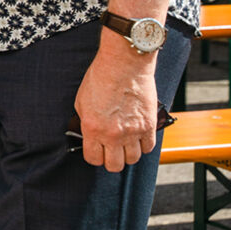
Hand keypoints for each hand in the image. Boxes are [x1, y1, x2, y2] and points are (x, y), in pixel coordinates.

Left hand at [73, 41, 159, 172]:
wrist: (124, 64)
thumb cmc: (101, 78)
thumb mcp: (81, 101)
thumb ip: (86, 122)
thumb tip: (89, 134)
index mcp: (92, 128)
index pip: (93, 159)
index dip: (94, 156)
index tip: (96, 151)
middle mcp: (112, 134)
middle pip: (114, 165)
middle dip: (111, 159)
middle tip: (111, 149)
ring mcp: (132, 132)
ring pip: (132, 159)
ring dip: (128, 153)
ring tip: (125, 142)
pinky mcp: (149, 126)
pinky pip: (148, 148)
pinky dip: (143, 145)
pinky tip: (138, 136)